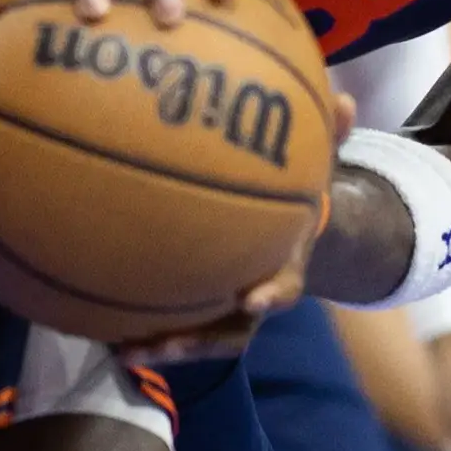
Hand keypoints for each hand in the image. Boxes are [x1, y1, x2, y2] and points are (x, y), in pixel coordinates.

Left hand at [120, 90, 355, 360]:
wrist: (287, 235)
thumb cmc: (293, 201)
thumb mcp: (316, 170)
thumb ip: (330, 139)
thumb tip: (347, 99)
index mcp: (285, 270)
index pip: (285, 289)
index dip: (270, 296)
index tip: (251, 300)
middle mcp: (253, 302)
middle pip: (232, 335)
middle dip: (200, 342)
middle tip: (168, 343)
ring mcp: (224, 316)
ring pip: (197, 343)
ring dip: (163, 349)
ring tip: (124, 350)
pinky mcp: (198, 315)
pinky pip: (172, 328)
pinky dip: (142, 332)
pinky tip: (103, 329)